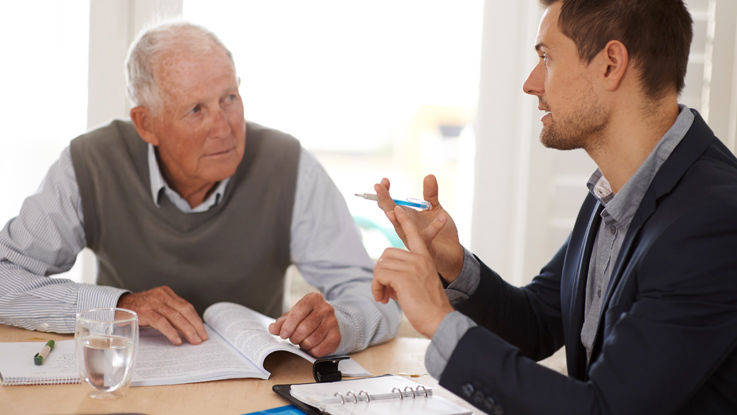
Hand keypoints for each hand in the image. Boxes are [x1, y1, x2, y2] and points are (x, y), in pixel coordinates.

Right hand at [117, 286, 207, 344]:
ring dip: (187, 330)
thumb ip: (169, 314)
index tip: (202, 331)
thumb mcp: (156, 307)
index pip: (186, 306)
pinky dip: (171, 332)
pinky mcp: (144, 312)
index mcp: (166, 293)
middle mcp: (161, 295)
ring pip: (175, 316)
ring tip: (194, 340)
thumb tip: (187, 330)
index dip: (196, 319)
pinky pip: (162, 322)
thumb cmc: (138, 310)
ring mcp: (153, 302)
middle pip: (184, 310)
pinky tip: (177, 340)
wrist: (115, 306)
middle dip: (195, 325)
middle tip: (202, 338)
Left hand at [268, 292, 340, 356]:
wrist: (328, 320)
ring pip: (312, 339)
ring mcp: (333, 322)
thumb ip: (281, 322)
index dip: (288, 326)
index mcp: (313, 299)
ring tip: (302, 342)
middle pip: (305, 327)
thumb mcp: (294, 315)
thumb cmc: (308, 317)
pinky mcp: (336, 336)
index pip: (298, 312)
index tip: (283, 334)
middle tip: (293, 339)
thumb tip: (273, 329)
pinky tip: (310, 347)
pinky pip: (321, 349)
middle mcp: (325, 309)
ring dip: (303, 344)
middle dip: (295, 337)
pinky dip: (312, 351)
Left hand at [373, 207, 453, 337]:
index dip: (404, 221)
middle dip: (381, 273)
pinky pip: (379, 275)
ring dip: (377, 283)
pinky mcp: (403, 276)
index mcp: (425, 258)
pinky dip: (376, 288)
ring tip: (384, 297)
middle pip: (386, 255)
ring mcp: (412, 266)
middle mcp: (419, 258)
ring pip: (380, 265)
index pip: (414, 234)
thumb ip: (404, 275)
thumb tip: (385, 276)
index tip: (396, 209)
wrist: (440, 320)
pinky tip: (383, 299)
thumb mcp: (418, 285)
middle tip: (385, 292)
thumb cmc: (429, 308)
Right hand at [374, 175, 463, 281]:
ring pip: (401, 228)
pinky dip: (435, 226)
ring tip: (396, 207)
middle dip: (384, 200)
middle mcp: (405, 228)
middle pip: (389, 213)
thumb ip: (431, 194)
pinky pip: (427, 237)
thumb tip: (429, 175)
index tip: (384, 180)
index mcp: (405, 218)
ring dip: (398, 217)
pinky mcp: (425, 248)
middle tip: (378, 186)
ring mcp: (413, 239)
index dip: (385, 193)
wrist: (451, 254)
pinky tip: (442, 216)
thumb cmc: (440, 233)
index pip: (389, 204)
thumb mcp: (434, 209)